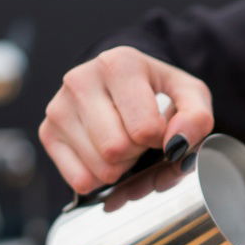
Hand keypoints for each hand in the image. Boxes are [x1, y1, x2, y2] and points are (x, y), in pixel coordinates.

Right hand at [39, 46, 214, 193]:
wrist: (124, 86)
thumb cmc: (158, 93)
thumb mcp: (190, 96)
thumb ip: (197, 117)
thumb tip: (177, 143)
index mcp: (118, 63)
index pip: (145, 129)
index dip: (160, 138)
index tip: (158, 126)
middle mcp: (80, 79)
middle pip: (117, 149)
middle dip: (137, 153)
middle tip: (139, 138)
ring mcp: (59, 107)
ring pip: (100, 168)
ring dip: (120, 167)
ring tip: (122, 143)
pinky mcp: (47, 133)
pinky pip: (81, 181)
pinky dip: (100, 178)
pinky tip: (104, 156)